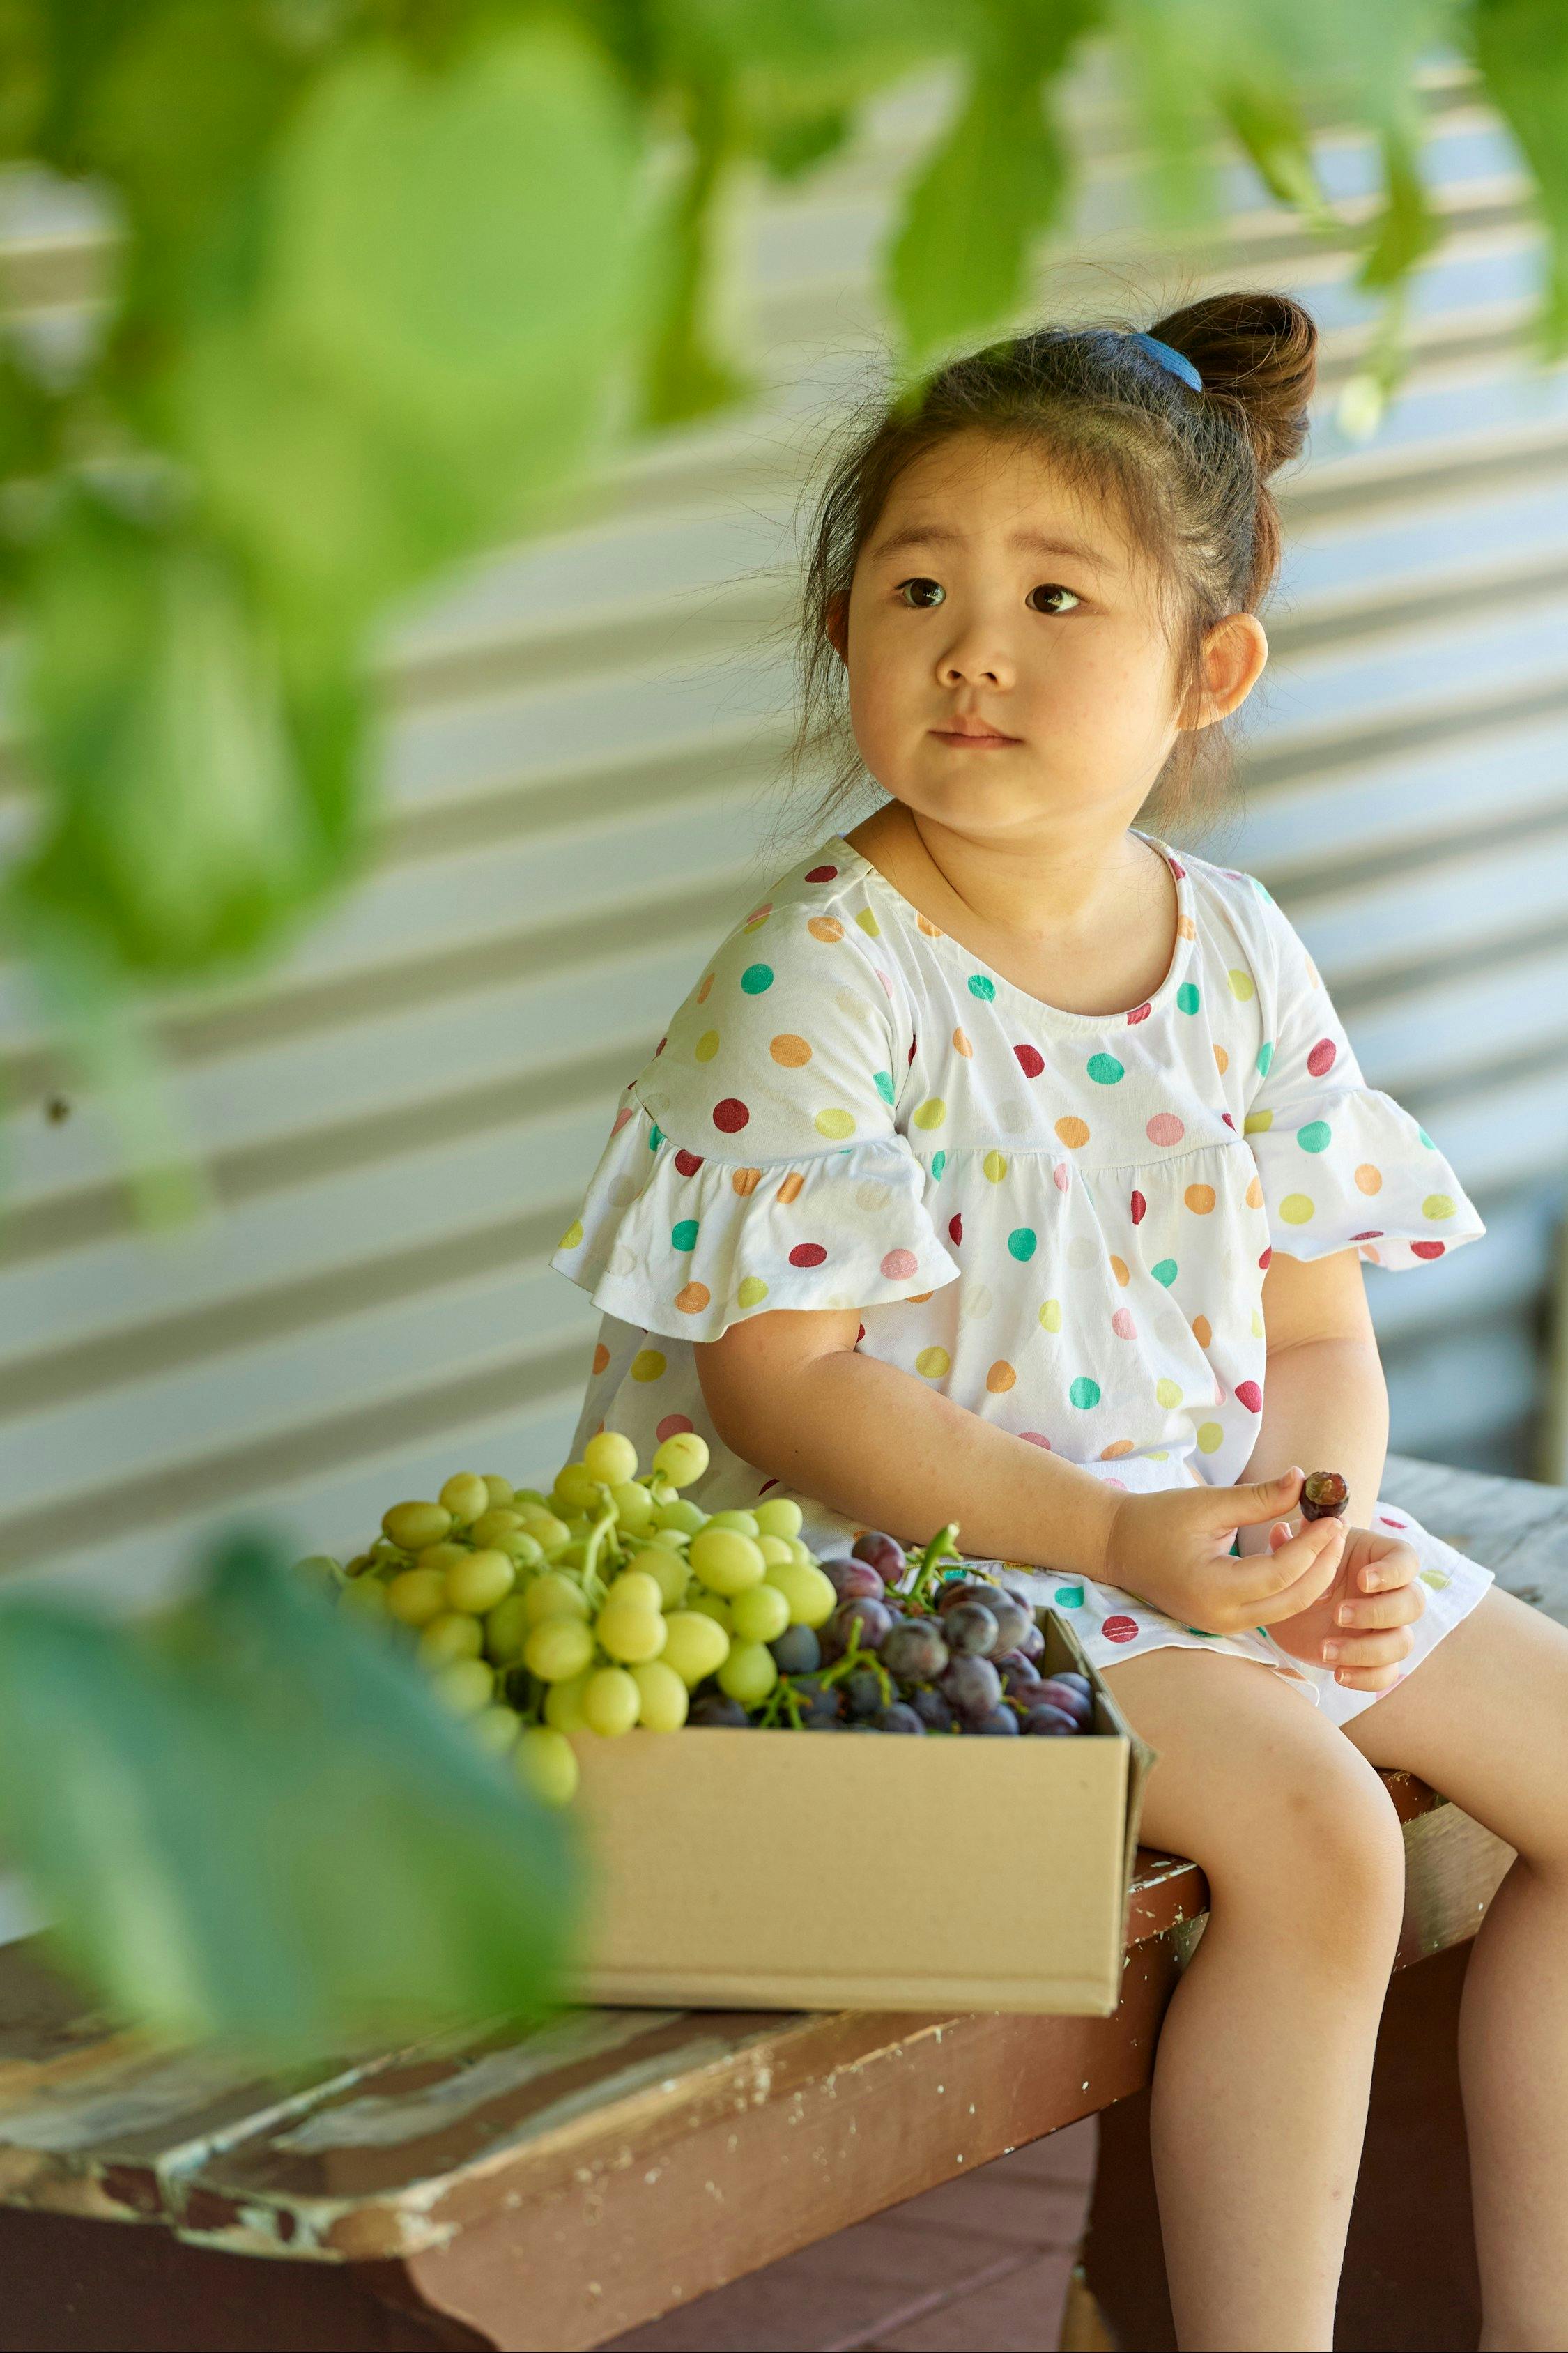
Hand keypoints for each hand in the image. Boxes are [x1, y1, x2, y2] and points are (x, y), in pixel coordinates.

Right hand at [1101, 1467, 1347, 1637]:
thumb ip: (1258, 1497)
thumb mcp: (1207, 1504)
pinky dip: (1293, 1582)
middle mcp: (1222, 1618)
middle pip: (1293, 1599)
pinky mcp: (1226, 1622)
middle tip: (1338, 1526)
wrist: (1117, 1546)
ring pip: (1288, 1607)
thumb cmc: (1156, 1519)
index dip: (1312, 1545)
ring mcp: (1224, 1626)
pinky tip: (1300, 1552)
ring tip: (1325, 1537)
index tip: (1332, 1516)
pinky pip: (1273, 1607)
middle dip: (1323, 1564)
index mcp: (1213, 1590)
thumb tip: (1303, 1480)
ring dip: (1313, 1574)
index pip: (1280, 1573)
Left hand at [1264, 1520, 1424, 1692]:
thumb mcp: (1298, 1552)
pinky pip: (1387, 1673)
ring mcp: (1387, 1628)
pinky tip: (1338, 1673)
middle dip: (1378, 1612)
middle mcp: (1392, 1593)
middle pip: (1413, 1604)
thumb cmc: (1302, 1566)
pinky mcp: (1375, 1658)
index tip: (1362, 1579)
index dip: (1392, 1572)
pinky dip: (1367, 1677)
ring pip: (1403, 1642)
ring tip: (1325, 1649)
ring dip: (1368, 1649)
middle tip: (1339, 1614)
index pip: (1407, 1561)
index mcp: (1381, 1558)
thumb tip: (1280, 1531)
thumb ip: (1294, 1543)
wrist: (1290, 1602)